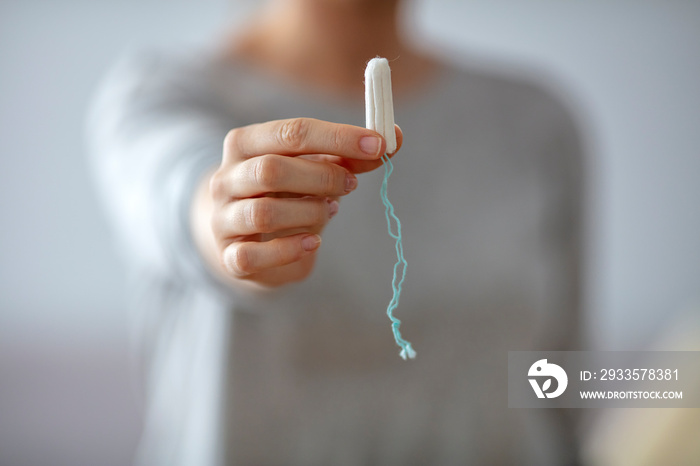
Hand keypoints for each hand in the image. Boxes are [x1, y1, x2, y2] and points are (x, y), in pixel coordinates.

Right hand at [192, 117, 401, 287]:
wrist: (248, 237)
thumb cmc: (285, 194)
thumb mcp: (313, 170)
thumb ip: (348, 157)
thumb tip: (393, 138)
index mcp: (245, 144)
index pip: (292, 133)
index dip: (339, 138)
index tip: (378, 144)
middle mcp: (225, 179)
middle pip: (272, 170)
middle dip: (323, 177)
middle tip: (351, 186)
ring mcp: (223, 219)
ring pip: (264, 213)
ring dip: (310, 213)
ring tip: (329, 212)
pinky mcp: (228, 257)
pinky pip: (252, 255)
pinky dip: (289, 250)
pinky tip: (313, 243)